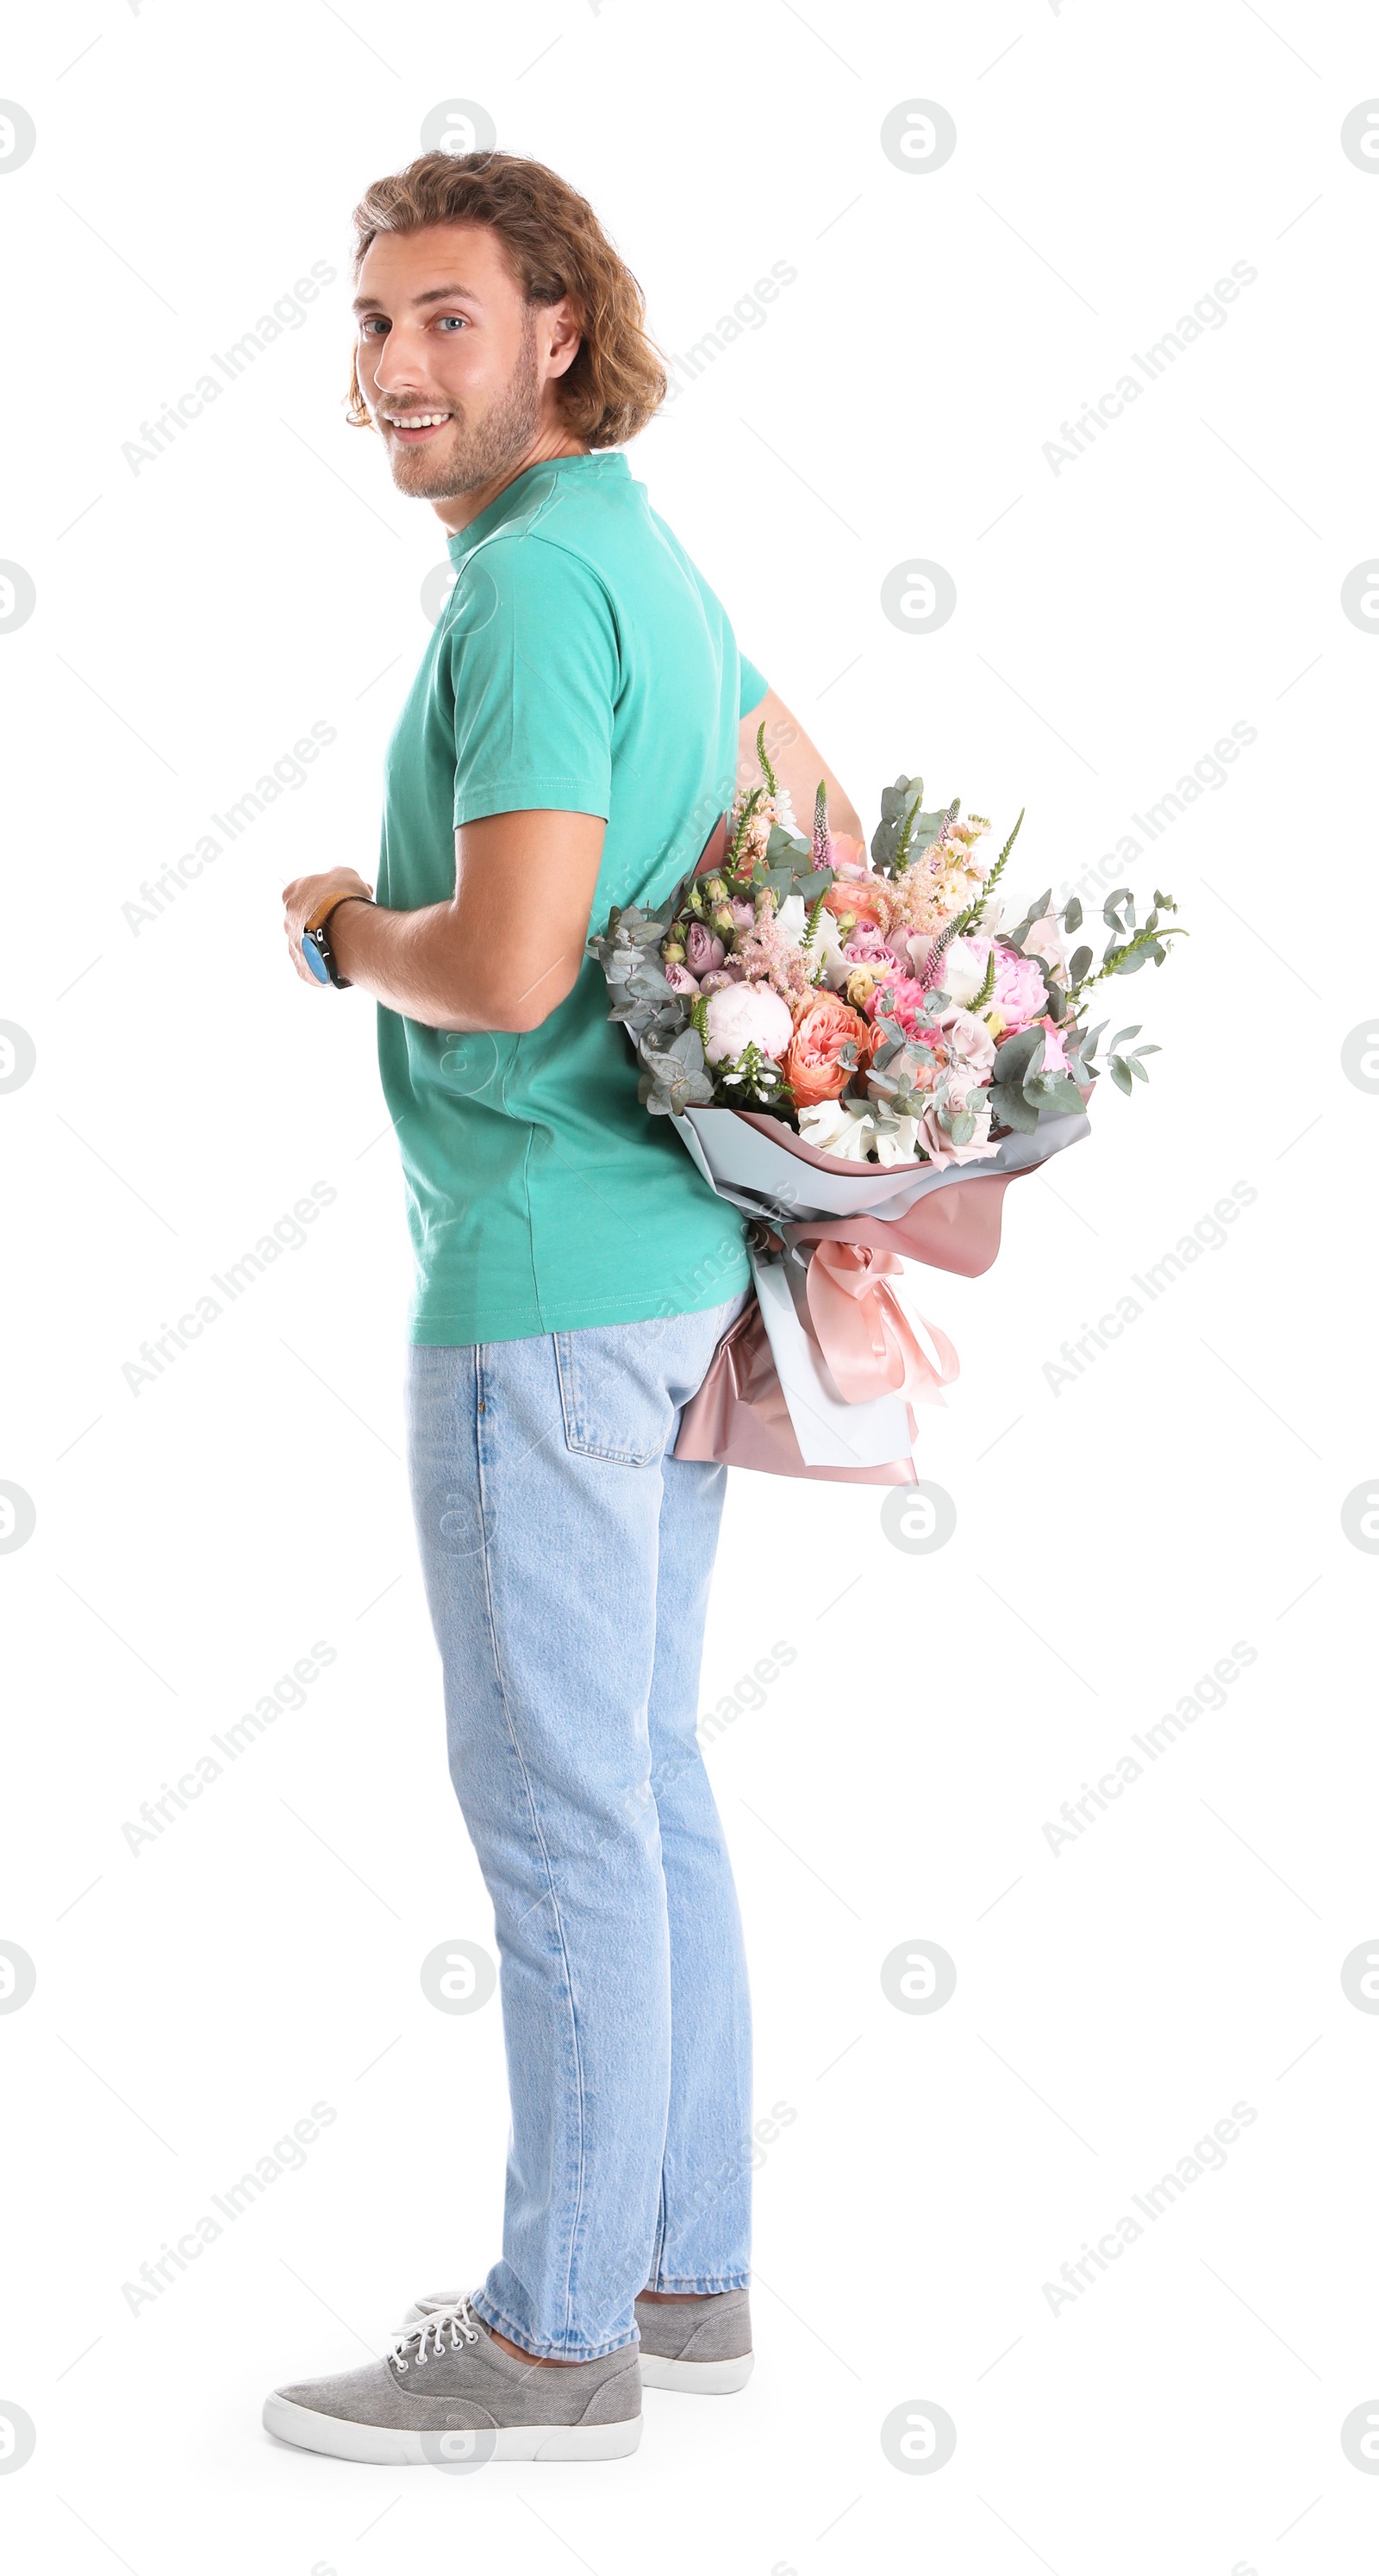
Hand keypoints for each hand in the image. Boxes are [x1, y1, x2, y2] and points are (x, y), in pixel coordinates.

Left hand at [281, 868, 372, 985]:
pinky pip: (316, 965)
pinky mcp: (303, 969)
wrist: (347, 933)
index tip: (340, 900)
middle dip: (323, 921)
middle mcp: (287, 921)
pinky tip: (343, 959)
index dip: (324, 896)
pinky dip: (328, 962)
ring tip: (347, 945)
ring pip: (310, 945)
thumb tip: (340, 876)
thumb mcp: (346, 874)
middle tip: (346, 924)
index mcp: (292, 895)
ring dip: (325, 943)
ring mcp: (293, 947)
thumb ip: (338, 875)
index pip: (304, 893)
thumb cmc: (344, 899)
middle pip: (305, 920)